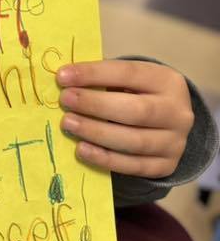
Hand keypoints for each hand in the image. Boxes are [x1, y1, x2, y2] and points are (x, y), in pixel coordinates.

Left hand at [56, 59, 193, 178]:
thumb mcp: (128, 79)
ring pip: (134, 141)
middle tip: (65, 100)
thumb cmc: (136, 93)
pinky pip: (134, 166)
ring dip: (96, 132)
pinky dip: (105, 159)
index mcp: (166, 80)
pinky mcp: (166, 166)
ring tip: (68, 124)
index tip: (63, 76)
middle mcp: (177, 112)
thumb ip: (102, 78)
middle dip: (95, 105)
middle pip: (135, 110)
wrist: (166, 121)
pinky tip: (82, 149)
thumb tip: (65, 80)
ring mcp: (175, 142)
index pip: (128, 74)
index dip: (94, 74)